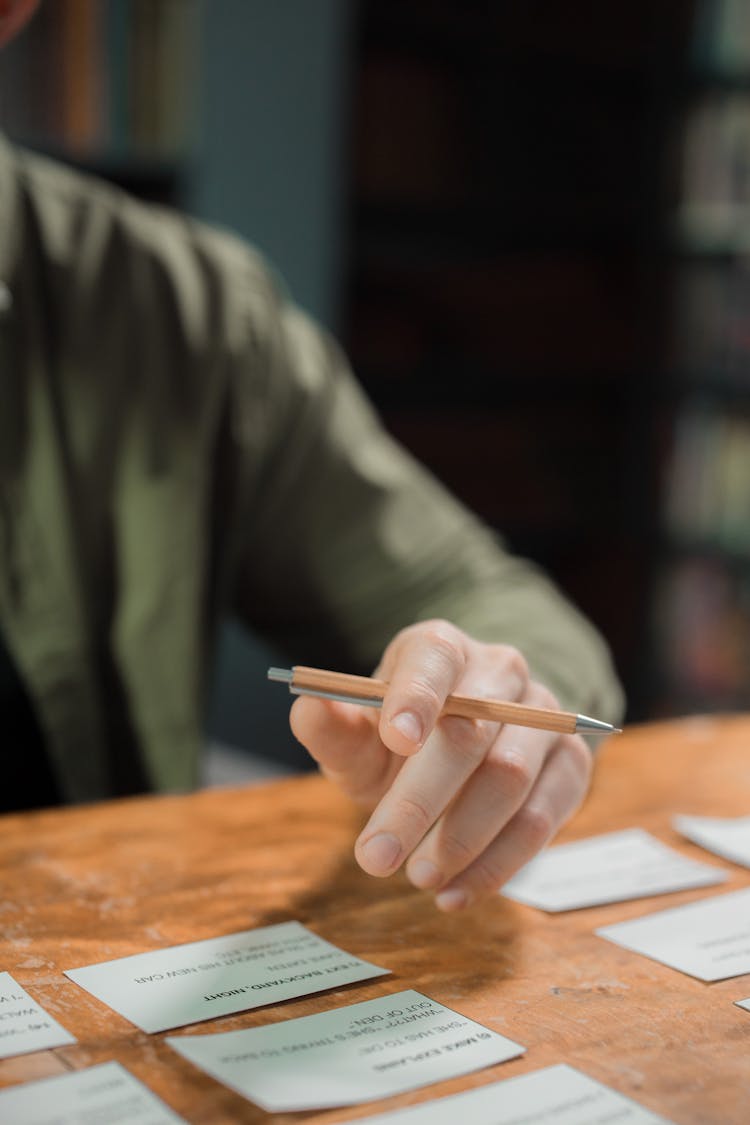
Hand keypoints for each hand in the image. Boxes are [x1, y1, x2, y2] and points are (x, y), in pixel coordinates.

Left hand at [289, 619, 592, 910]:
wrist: (465, 746)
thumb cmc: (402, 737)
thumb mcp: (358, 733)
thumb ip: (332, 726)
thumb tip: (308, 707)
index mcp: (441, 649)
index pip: (434, 660)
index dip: (416, 697)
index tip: (394, 739)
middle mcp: (501, 672)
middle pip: (471, 732)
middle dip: (420, 800)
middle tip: (376, 857)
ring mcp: (545, 717)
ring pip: (512, 777)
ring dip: (461, 837)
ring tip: (417, 878)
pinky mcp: (570, 766)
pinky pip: (543, 818)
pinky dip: (498, 863)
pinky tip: (455, 893)